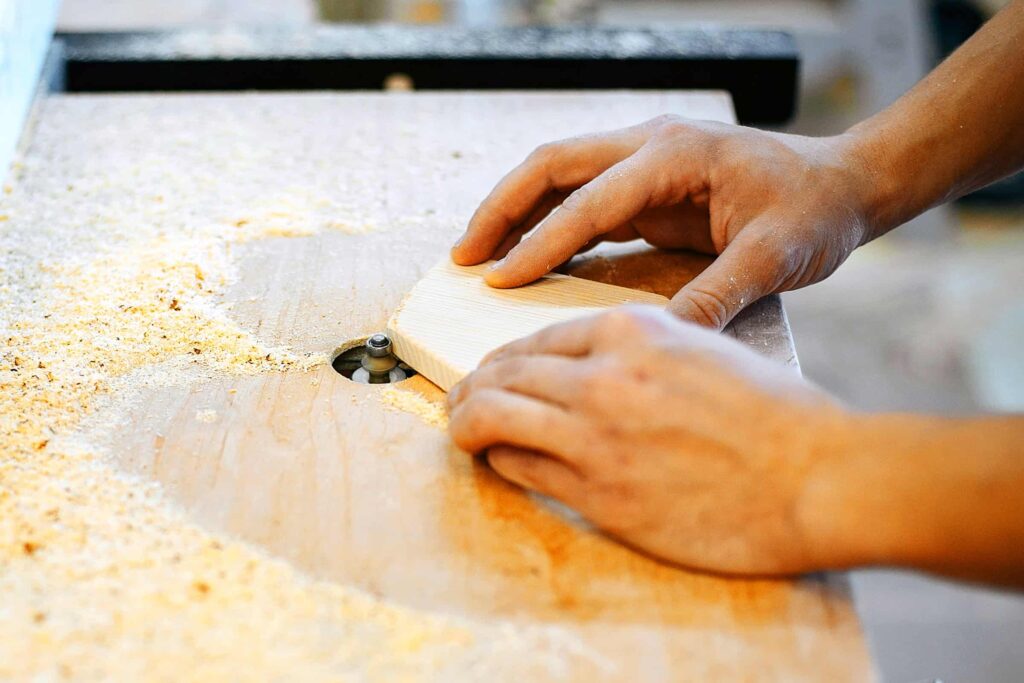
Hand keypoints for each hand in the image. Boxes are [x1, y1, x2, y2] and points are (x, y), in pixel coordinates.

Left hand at [447, 306, 850, 574]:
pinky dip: (498, 459)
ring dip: (466, 421)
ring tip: (461, 430)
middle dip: (472, 386)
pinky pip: (519, 464)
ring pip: (492, 413)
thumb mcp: (702, 352)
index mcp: (633, 329)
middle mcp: (604, 373)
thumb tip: (588, 371)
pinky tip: (499, 461)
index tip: (494, 373)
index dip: (505, 359)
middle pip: (503, 371)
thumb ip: (640, 354)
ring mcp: (595, 432)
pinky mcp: (598, 489)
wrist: (817, 475)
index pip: (537, 338)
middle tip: (461, 401)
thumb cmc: (774, 416)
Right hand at [451, 116, 875, 328]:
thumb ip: (715, 293)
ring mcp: (646, 160)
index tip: (499, 282)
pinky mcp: (648, 184)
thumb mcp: (775, 257)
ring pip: (558, 177)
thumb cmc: (814, 213)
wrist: (843, 185)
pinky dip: (548, 225)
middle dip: (501, 210)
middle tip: (461, 259)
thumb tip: (658, 339)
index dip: (541, 242)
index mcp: (676, 156)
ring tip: (476, 258)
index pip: (590, 200)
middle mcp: (651, 146)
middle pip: (551, 166)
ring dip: (515, 214)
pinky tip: (527, 259)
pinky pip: (583, 199)